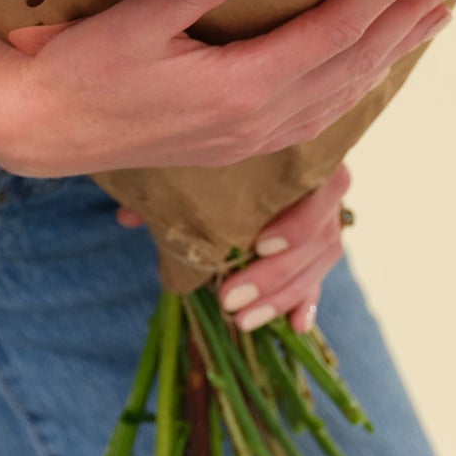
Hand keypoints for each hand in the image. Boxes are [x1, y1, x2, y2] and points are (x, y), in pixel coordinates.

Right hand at [0, 0, 455, 177]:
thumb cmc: (81, 68)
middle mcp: (260, 119)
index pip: (335, 34)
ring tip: (430, 16)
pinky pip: (322, 111)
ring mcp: (253, 137)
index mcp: (240, 87)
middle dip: (407, 21)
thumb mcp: (128, 22)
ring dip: (392, 52)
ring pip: (345, 93)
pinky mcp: (241, 141)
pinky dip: (358, 80)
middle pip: (354, 65)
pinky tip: (370, 64)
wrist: (46, 131)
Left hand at [114, 165, 352, 332]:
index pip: (320, 190)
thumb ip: (172, 184)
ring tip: (243, 320)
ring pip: (320, 262)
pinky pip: (320, 275)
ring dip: (281, 296)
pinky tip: (295, 326)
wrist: (245, 129)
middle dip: (273, 276)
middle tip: (229, 300)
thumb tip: (128, 215)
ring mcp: (327, 217)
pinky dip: (307, 300)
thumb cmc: (224, 142)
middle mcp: (324, 186)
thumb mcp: (202, 158)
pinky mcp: (318, 246)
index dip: (296, 223)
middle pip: (319, 238)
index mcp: (303, 155)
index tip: (259, 245)